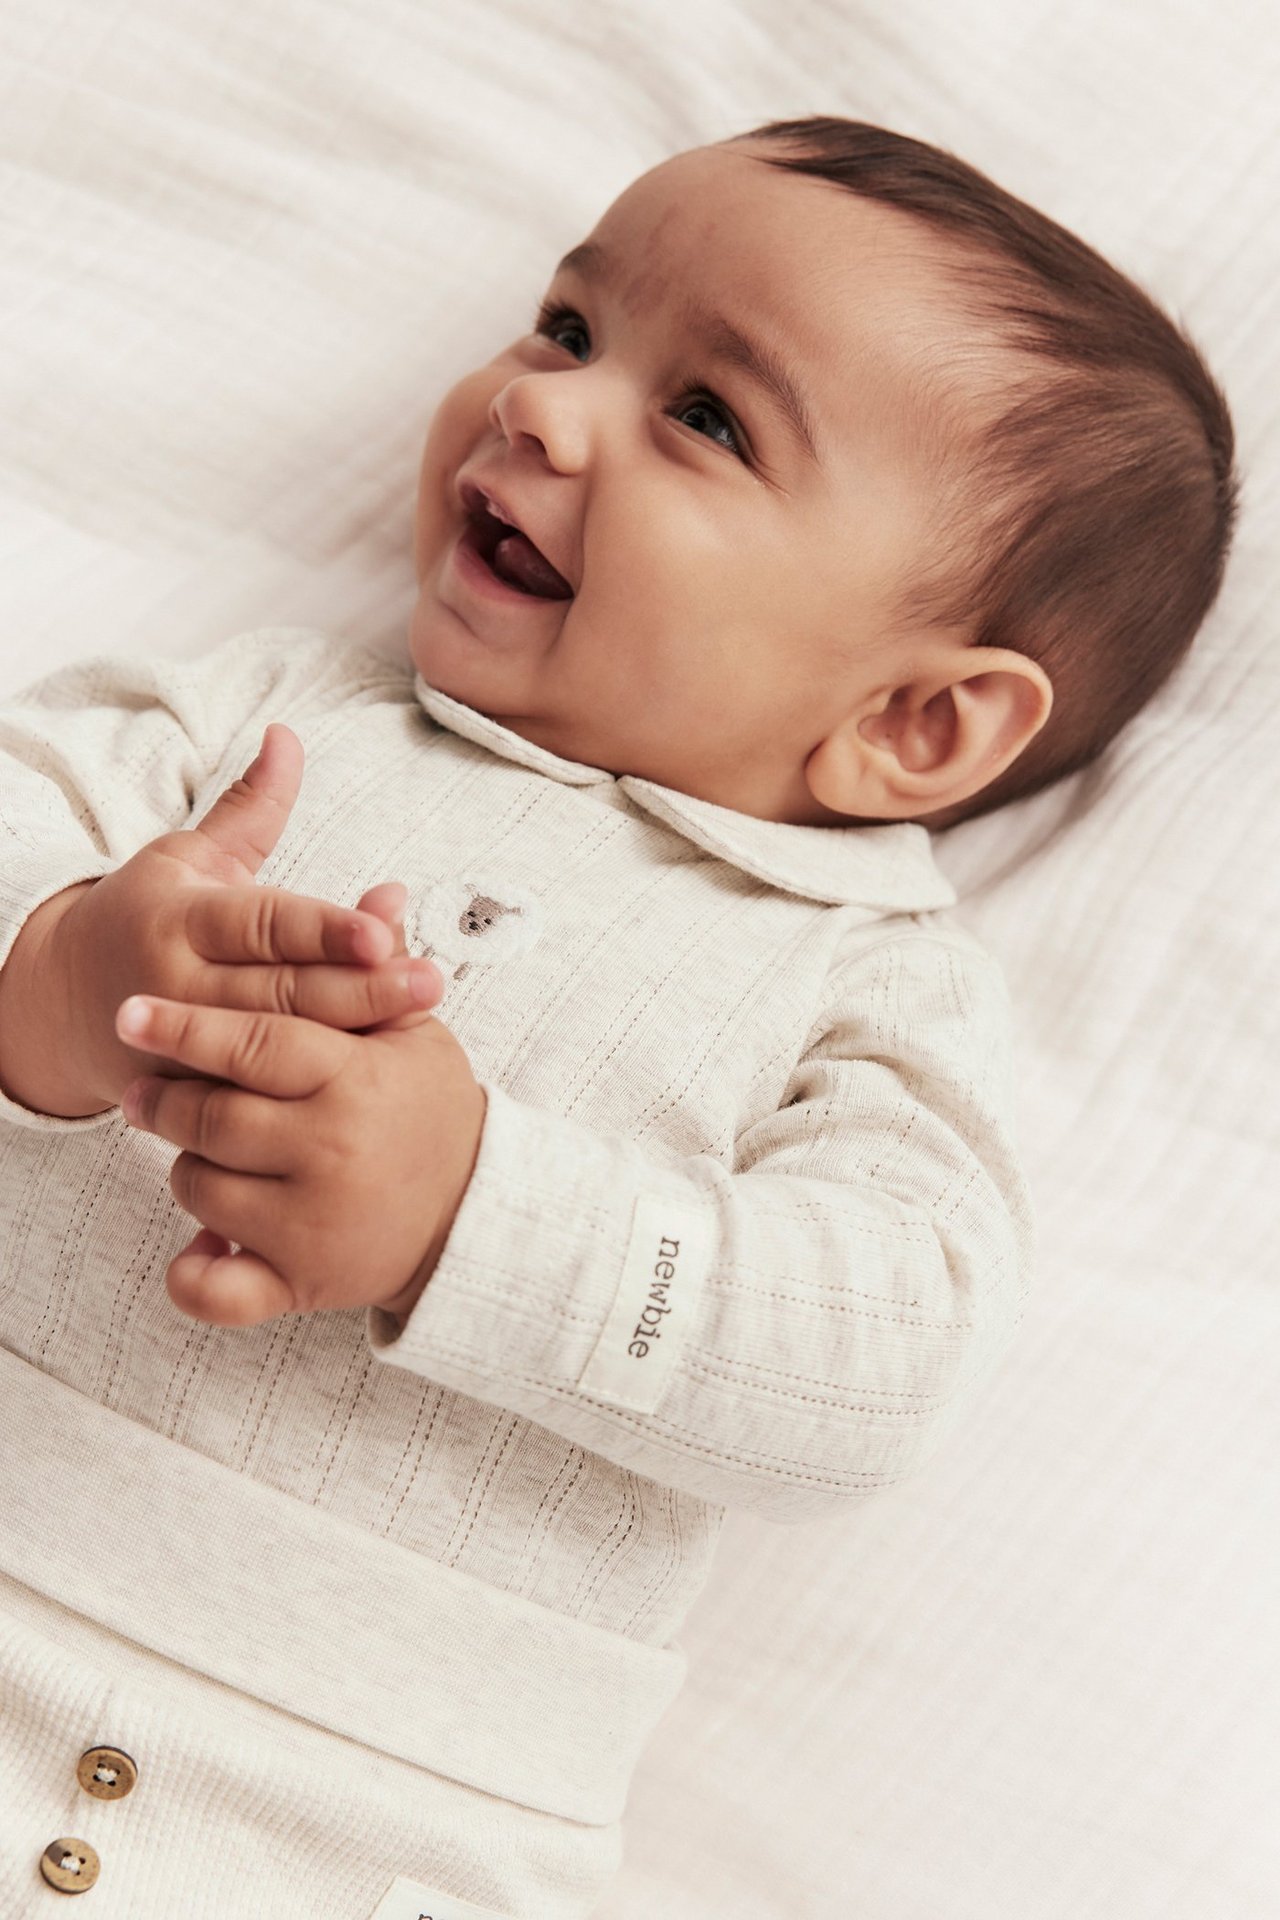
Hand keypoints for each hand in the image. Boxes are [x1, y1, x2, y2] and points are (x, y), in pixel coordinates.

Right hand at [36, 725, 442, 1112]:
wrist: (61, 1002)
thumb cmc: (147, 916)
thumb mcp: (188, 856)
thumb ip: (249, 808)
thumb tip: (287, 736)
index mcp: (180, 919)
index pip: (263, 923)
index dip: (323, 929)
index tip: (383, 929)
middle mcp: (178, 985)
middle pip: (282, 990)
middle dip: (362, 987)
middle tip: (431, 981)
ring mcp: (182, 1048)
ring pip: (276, 1044)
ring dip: (353, 1031)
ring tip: (421, 1015)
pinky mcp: (190, 1096)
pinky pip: (261, 1089)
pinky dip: (316, 1076)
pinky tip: (375, 1066)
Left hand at [115, 989, 486, 1327]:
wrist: (472, 1213)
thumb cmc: (429, 1111)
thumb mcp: (414, 1036)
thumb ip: (379, 972)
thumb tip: (379, 894)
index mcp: (355, 1081)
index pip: (257, 1043)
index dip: (186, 1027)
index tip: (131, 1012)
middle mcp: (331, 1151)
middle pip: (214, 1117)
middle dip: (164, 1100)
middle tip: (141, 1088)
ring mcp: (313, 1223)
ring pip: (202, 1188)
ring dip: (185, 1165)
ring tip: (197, 1148)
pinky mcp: (302, 1282)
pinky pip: (221, 1291)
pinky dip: (194, 1276)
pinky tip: (198, 1248)